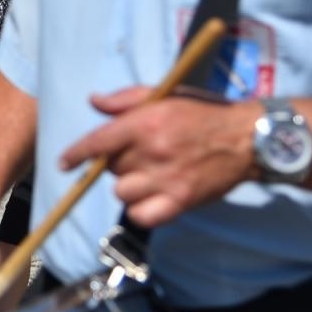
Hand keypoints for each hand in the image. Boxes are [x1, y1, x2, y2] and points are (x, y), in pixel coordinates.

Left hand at [58, 87, 256, 228]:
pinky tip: (150, 198)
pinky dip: (141, 209)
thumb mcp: (166, 95)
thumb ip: (126, 99)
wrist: (247, 138)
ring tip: (146, 175)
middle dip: (116, 162)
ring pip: (122, 191)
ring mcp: (167, 179)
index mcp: (146, 122)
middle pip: (110, 167)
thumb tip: (93, 101)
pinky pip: (142, 215)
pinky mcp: (181, 201)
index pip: (98, 142)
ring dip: (128, 185)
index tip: (63, 163)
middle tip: (138, 155)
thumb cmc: (203, 113)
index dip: (76, 154)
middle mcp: (153, 151)